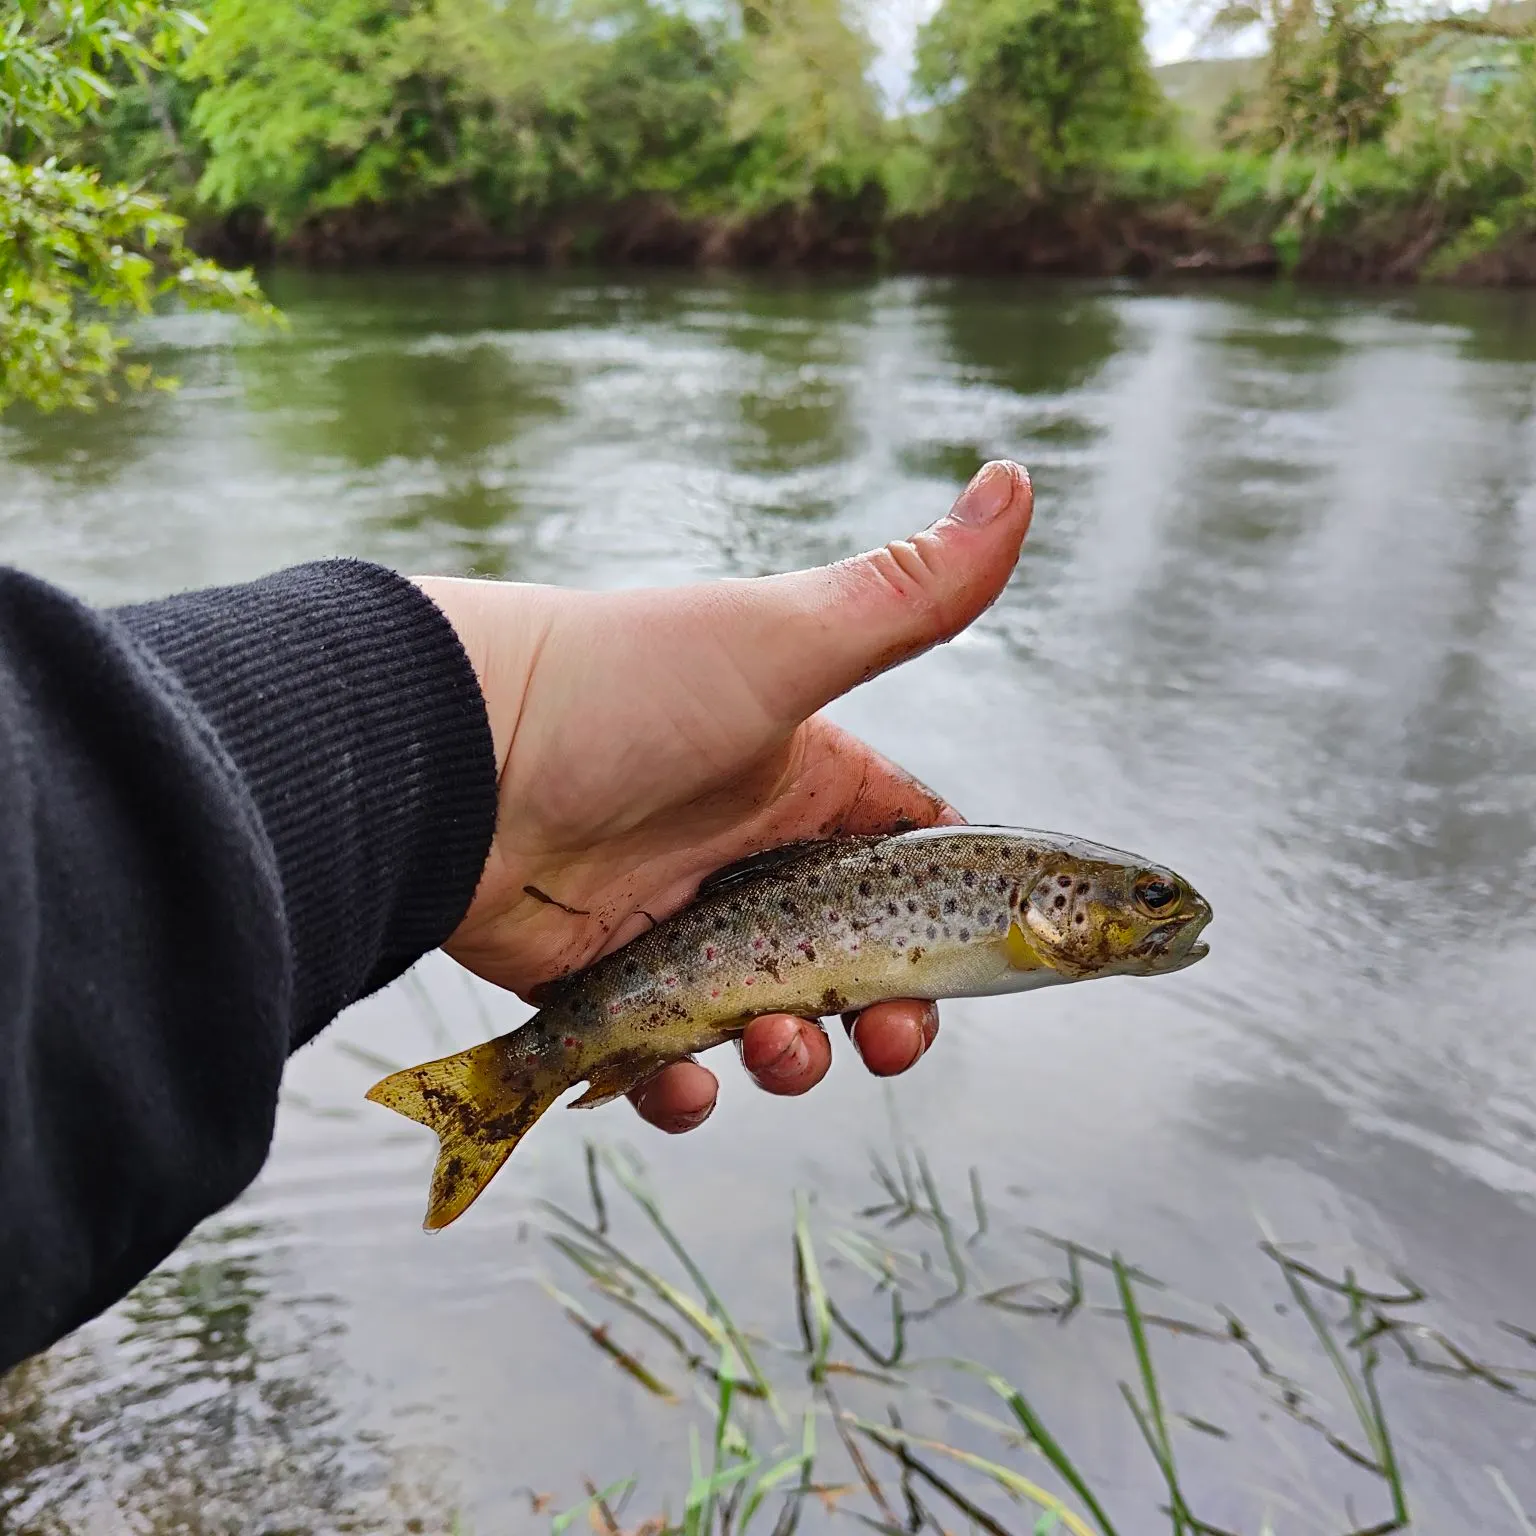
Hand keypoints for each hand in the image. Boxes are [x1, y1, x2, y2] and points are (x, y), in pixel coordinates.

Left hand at [415, 460, 1032, 1130]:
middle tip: (880, 1040)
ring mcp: (674, 918)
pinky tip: (682, 1083)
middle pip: (848, 956)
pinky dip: (681, 1085)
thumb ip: (910, 593)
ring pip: (765, 1016)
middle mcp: (744, 850)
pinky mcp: (603, 979)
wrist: (449, 757)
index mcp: (803, 777)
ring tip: (773, 1052)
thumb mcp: (782, 643)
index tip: (972, 965)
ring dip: (791, 1055)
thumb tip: (1019, 478)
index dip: (946, 915)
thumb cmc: (621, 687)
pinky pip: (662, 1056)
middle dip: (882, 1009)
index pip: (906, 851)